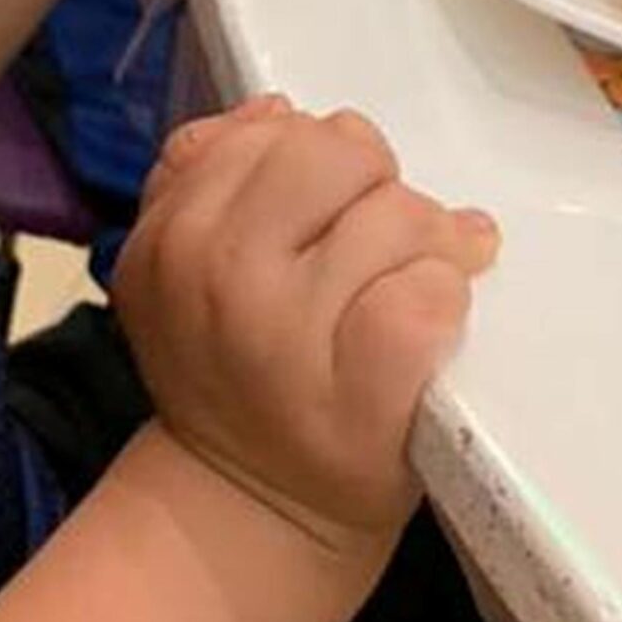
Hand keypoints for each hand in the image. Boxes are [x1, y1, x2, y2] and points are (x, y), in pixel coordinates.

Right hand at [117, 99, 497, 547]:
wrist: (251, 510)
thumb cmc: (233, 376)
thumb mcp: (181, 268)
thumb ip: (208, 175)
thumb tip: (278, 110)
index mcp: (173, 235)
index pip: (273, 132)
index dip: (318, 158)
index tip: (330, 209)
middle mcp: (220, 274)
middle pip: (339, 154)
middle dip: (376, 185)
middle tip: (381, 236)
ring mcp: (291, 333)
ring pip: (399, 216)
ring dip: (429, 243)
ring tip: (419, 279)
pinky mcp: (364, 390)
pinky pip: (429, 293)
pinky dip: (449, 297)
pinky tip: (437, 320)